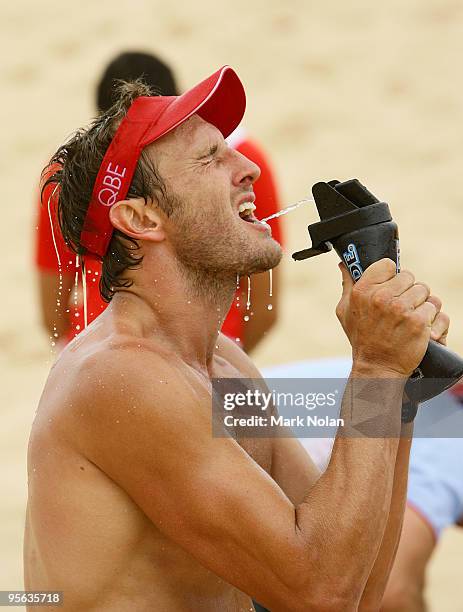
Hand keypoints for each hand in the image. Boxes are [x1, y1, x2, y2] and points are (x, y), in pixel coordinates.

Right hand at [336, 258, 448, 376]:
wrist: (378, 367)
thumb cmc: (361, 338)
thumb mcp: (345, 311)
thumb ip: (347, 285)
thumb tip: (345, 265)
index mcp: (363, 291)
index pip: (388, 265)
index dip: (391, 276)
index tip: (390, 287)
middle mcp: (381, 297)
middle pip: (409, 277)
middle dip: (407, 290)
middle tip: (400, 307)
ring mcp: (401, 309)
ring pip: (424, 291)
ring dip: (420, 303)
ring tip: (409, 317)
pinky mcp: (418, 322)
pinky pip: (433, 308)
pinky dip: (430, 318)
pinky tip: (418, 327)